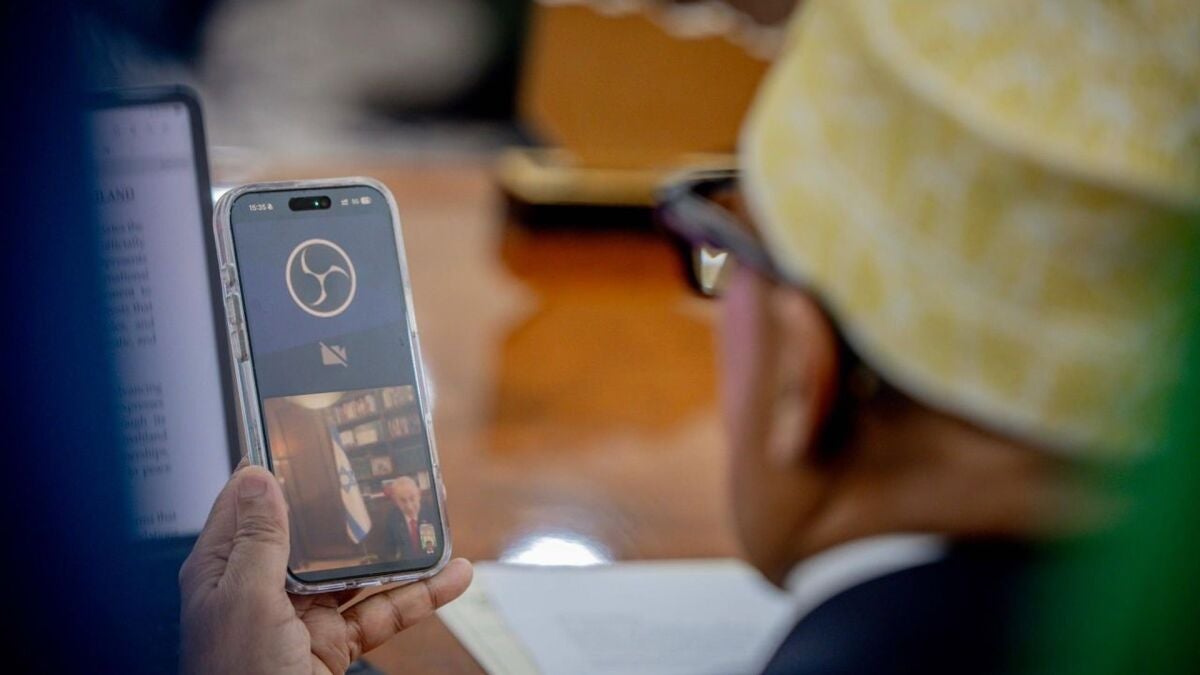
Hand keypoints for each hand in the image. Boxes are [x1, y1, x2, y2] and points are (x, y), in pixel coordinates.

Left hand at [179, 465, 471, 673]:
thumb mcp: (244, 601)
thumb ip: (259, 540)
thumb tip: (260, 476)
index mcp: (225, 569)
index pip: (250, 502)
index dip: (280, 467)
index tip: (314, 434)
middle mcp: (263, 588)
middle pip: (314, 532)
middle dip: (356, 506)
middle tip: (394, 474)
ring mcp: (301, 618)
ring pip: (357, 571)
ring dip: (396, 548)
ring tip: (432, 518)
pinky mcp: (334, 646)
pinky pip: (382, 613)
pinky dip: (419, 596)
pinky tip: (451, 577)